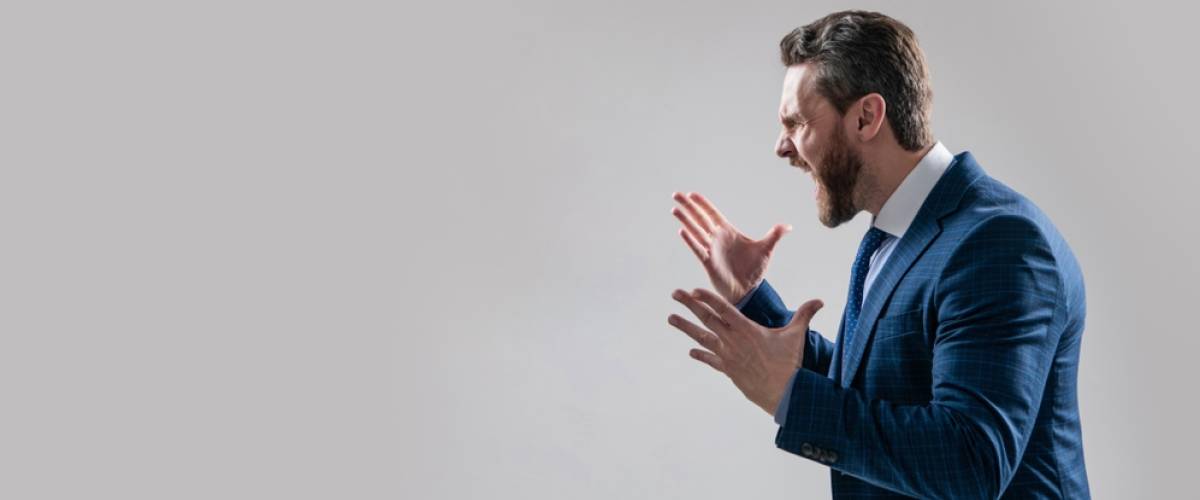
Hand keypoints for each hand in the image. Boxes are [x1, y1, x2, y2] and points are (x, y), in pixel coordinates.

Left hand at [668, 287, 823, 415]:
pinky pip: (711, 360)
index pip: (724, 308)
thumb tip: (820, 300)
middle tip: (675, 294)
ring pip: (702, 337)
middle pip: (707, 318)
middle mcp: (733, 340)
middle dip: (690, 305)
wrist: (782, 393)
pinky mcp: (728, 370)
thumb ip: (805, 315)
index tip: (694, 290)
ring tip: (670, 318)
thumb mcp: (796, 336)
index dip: (708, 298)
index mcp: (747, 329)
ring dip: (685, 327)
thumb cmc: (789, 363)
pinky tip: (691, 351)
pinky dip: (701, 354)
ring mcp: (728, 355)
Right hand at [671, 192, 790, 304]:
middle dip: (688, 207)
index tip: (692, 194)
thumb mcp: (766, 249)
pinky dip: (690, 240)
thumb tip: (789, 226)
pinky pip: (698, 249)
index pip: (713, 214)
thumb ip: (774, 235)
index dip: (703, 204)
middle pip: (700, 219)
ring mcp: (711, 250)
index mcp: (728, 232)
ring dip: (685, 220)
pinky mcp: (709, 262)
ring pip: (696, 231)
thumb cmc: (754, 270)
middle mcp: (717, 239)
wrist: (749, 290)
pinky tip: (682, 231)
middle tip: (676, 194)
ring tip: (674, 209)